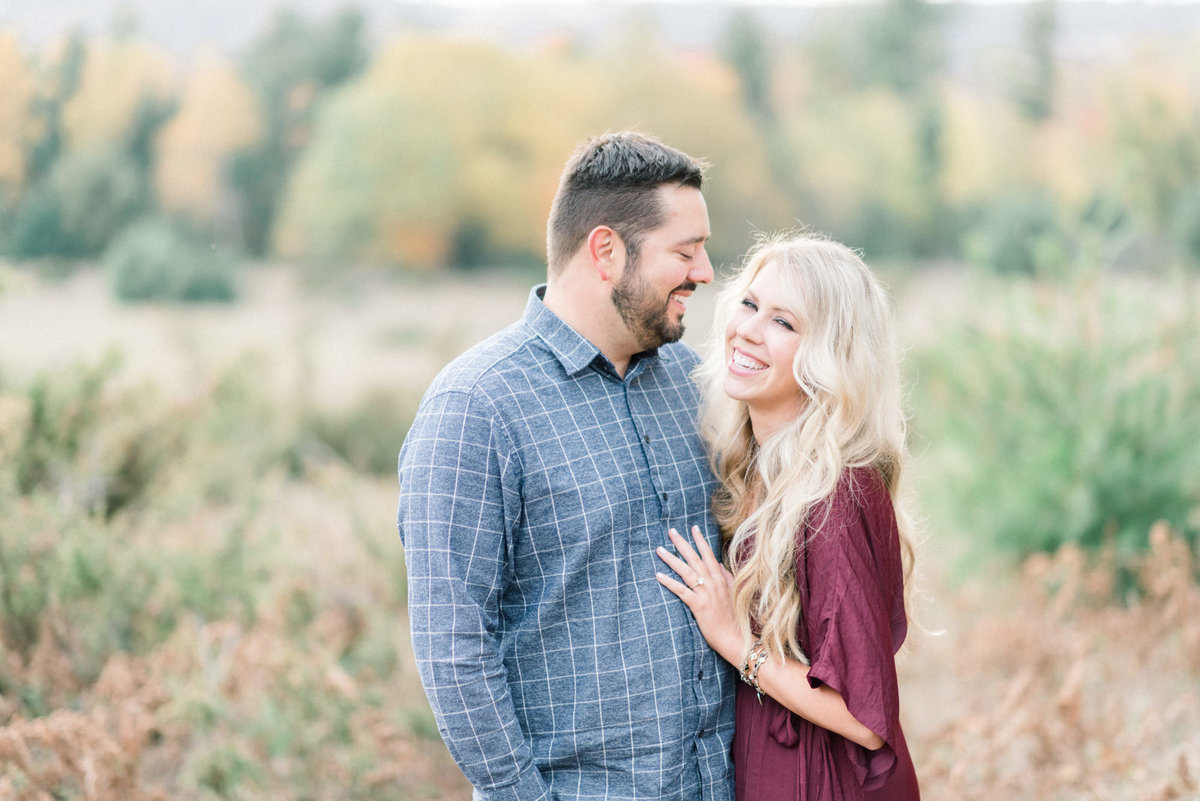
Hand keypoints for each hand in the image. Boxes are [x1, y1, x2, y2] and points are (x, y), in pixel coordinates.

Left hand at [655, 526, 741, 664]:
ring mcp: (706, 593)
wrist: (735, 637)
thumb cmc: (733, 617)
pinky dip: (669, 582)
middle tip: (671, 531)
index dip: (701, 540)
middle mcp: (713, 583)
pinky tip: (658, 575)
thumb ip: (726, 577)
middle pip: (694, 558)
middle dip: (682, 543)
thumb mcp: (733, 593)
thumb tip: (720, 565)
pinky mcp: (698, 606)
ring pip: (686, 571)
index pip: (709, 554)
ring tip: (659, 549)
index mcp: (721, 579)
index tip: (693, 528)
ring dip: (671, 559)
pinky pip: (681, 590)